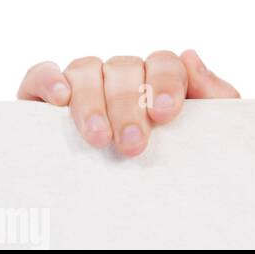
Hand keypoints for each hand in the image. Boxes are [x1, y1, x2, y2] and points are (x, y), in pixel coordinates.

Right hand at [17, 50, 238, 156]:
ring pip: (86, 70)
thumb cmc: (180, 158)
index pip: (163, 63)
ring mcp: (86, 83)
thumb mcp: (206, 131)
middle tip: (132, 144)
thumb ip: (212, 94)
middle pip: (124, 69)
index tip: (166, 114)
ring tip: (98, 137)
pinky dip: (49, 80)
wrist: (150, 198)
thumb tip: (190, 56)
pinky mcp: (46, 97)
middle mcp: (123, 75)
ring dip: (91, 103)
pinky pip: (42, 74)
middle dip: (128, 106)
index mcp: (160, 78)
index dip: (165, 83)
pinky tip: (60, 99)